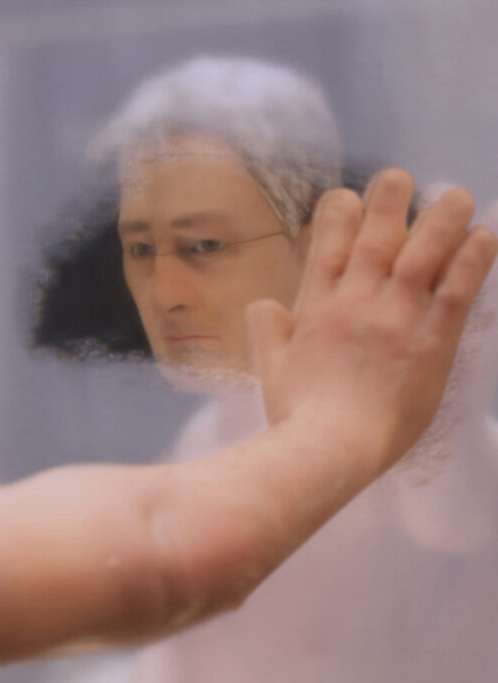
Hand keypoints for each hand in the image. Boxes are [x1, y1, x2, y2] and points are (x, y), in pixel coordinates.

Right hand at [247, 169, 496, 479]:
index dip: (339, 213)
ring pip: (421, 252)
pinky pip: (454, 291)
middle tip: (402, 178)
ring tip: (459, 196)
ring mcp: (393, 318)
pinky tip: (484, 236)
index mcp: (315, 307)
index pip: (326, 243)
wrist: (329, 446)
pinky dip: (470, 260)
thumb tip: (265, 306)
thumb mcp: (270, 369)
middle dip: (389, 200)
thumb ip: (268, 332)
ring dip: (442, 219)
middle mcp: (355, 301)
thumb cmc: (298, 415)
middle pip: (375, 236)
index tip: (349, 197)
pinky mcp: (430, 342)